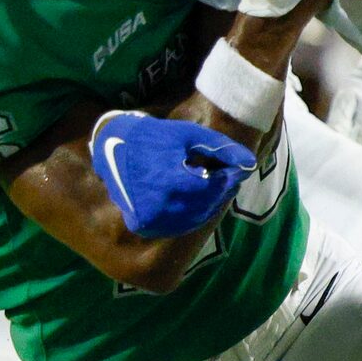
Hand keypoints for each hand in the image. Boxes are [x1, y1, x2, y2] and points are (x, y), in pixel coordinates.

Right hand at [89, 109, 257, 237]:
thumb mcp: (187, 134)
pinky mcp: (143, 226)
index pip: (210, 186)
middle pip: (203, 204)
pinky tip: (199, 201)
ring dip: (209, 205)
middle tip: (231, 179)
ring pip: (193, 219)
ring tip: (218, 188)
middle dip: (220, 191)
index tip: (238, 170)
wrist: (111, 149)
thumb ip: (219, 147)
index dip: (227, 179)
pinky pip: (177, 226)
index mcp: (167, 180)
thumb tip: (249, 162)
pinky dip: (192, 215)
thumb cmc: (154, 137)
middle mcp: (157, 205)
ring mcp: (149, 219)